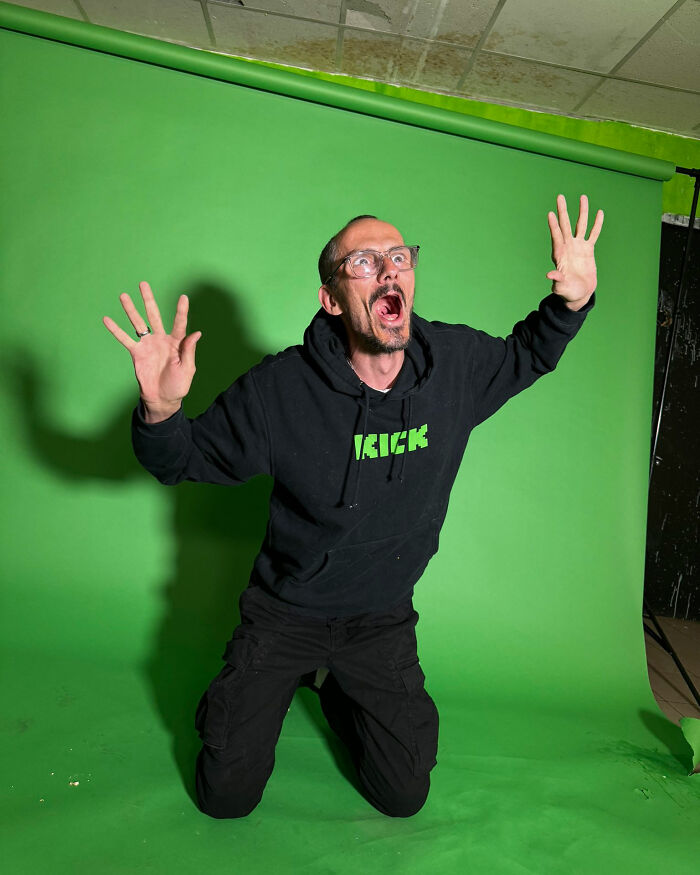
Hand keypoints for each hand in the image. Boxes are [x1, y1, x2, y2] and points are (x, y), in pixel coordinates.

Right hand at [103, 282, 200, 421]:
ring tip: (123, 296)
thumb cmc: (178, 385)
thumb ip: (189, 351)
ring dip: (130, 310)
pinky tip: (107, 319)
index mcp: (177, 343)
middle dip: (149, 300)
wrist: (162, 399)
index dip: (181, 311)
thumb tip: (196, 333)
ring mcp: (148, 345)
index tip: (184, 297)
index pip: (180, 324)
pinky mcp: (136, 353)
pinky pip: (125, 339)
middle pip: (154, 315)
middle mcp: (161, 340)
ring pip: (138, 323)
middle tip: (143, 284)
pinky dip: (116, 330)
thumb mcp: (187, 369)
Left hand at [546, 194, 603, 310]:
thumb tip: (549, 274)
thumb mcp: (561, 287)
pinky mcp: (588, 249)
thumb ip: (557, 280)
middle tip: (560, 196)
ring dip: (582, 212)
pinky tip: (599, 213)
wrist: (579, 293)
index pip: (556, 237)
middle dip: (563, 211)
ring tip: (583, 197)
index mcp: (559, 255)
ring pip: (581, 225)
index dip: (554, 226)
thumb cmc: (568, 292)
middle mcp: (568, 247)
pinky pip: (594, 234)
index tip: (550, 213)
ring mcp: (578, 247)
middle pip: (565, 225)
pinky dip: (597, 224)